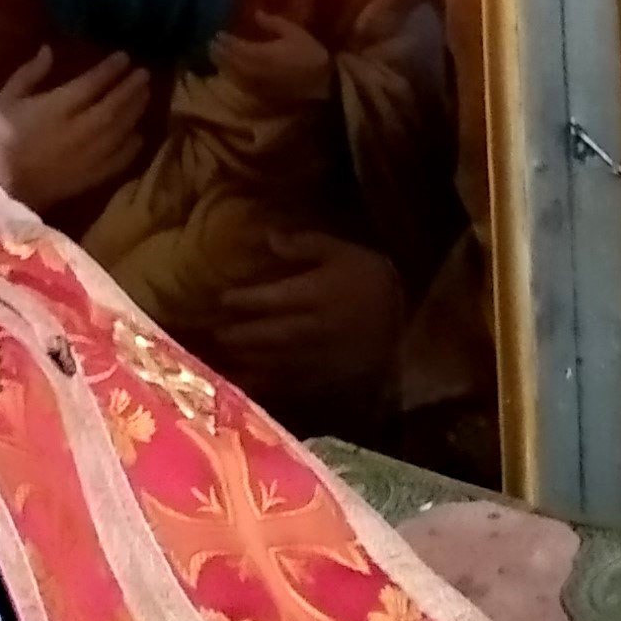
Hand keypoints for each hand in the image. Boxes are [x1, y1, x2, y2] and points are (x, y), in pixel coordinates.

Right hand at [0, 47, 148, 213]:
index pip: (91, 85)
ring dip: (134, 112)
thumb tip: (49, 50)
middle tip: (144, 74)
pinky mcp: (85, 179)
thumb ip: (29, 74)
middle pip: (112, 107)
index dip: (110, 70)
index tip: (124, 57)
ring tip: (145, 96)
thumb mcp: (4, 99)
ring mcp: (84, 157)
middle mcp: (76, 130)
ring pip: (118, 132)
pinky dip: (130, 149)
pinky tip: (138, 137)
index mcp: (54, 108)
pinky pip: (115, 162)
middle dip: (130, 89)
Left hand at [214, 20, 332, 102]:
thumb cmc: (310, 54)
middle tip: (211, 44)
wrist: (323, 82)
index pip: (236, 46)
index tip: (218, 33)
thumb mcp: (295, 32)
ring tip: (215, 56)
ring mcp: (257, 84)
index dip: (225, 40)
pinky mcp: (262, 94)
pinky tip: (229, 73)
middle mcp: (255, 70)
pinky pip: (241, 86)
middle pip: (230, 61)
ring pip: (233, 75)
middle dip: (219, 52)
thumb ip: (273, 23)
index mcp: (262, 54)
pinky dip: (232, 78)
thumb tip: (256, 13)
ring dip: (222, 65)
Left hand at [214, 234, 406, 406]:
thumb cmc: (373, 282)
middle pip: (264, 333)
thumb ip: (307, 244)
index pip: (269, 298)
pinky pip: (289, 382)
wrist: (407, 323)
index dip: (243, 299)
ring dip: (245, 359)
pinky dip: (266, 383)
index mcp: (314, 295)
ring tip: (222, 356)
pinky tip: (249, 382)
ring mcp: (316, 357)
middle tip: (213, 332)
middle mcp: (310, 328)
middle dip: (237, 334)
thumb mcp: (346, 252)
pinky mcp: (324, 377)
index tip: (221, 298)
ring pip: (272, 360)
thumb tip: (269, 237)